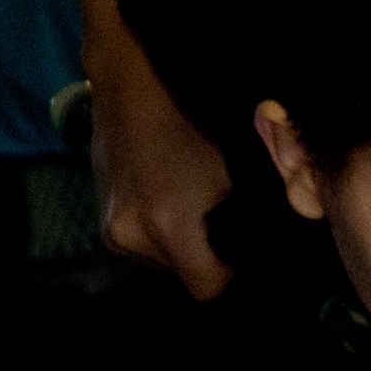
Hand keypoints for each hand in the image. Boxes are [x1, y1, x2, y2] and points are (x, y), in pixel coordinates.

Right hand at [82, 34, 234, 298]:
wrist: (132, 82)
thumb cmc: (194, 118)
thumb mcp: (236, 169)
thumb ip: (250, 215)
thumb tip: (270, 243)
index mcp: (169, 225)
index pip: (206, 287)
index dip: (226, 270)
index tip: (233, 243)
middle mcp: (132, 235)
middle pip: (181, 271)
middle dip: (199, 248)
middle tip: (209, 207)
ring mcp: (111, 230)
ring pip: (160, 257)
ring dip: (175, 236)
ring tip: (182, 193)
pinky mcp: (101, 220)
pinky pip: (140, 240)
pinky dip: (153, 224)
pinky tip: (160, 189)